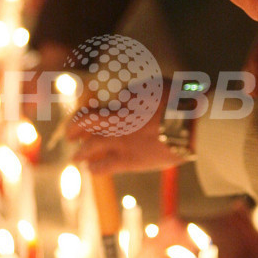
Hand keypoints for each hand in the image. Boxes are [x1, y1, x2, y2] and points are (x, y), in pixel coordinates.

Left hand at [65, 80, 184, 173]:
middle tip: (69, 136)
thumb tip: (122, 96)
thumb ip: (134, 92)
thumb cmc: (177, 101)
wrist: (188, 124)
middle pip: (86, 125)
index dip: (83, 115)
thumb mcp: (154, 87)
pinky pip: (104, 167)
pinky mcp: (129, 161)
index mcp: (119, 102)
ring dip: (80, 153)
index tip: (81, 118)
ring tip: (75, 158)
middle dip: (74, 131)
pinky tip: (90, 170)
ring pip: (89, 148)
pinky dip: (94, 168)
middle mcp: (115, 120)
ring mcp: (119, 141)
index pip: (95, 108)